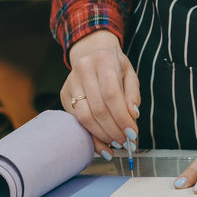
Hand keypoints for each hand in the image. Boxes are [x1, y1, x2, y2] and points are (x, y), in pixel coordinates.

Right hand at [61, 30, 140, 160]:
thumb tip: (133, 115)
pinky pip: (76, 120)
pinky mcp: (64, 94)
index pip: (112, 95)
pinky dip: (91, 135)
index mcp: (102, 60)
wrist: (91, 53)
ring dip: (102, 135)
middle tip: (125, 142)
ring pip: (85, 117)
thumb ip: (133, 94)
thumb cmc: (114, 66)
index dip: (122, 117)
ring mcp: (71, 82)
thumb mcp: (129, 73)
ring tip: (115, 143)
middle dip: (114, 130)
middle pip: (98, 108)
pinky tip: (102, 143)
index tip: (132, 133)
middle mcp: (83, 69)